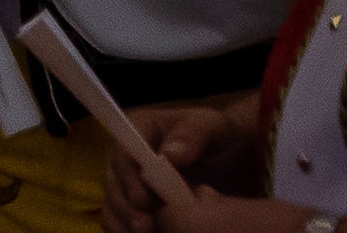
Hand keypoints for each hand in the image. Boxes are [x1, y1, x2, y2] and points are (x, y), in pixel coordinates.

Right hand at [105, 109, 258, 232]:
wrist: (232, 155)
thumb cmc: (219, 134)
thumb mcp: (211, 125)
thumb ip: (192, 134)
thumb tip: (168, 156)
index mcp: (138, 130)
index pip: (123, 153)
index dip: (128, 178)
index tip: (143, 201)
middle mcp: (128, 157)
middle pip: (114, 183)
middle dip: (126, 207)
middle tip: (145, 228)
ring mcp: (130, 182)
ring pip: (114, 204)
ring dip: (125, 222)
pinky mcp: (137, 205)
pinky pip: (120, 219)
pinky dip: (125, 230)